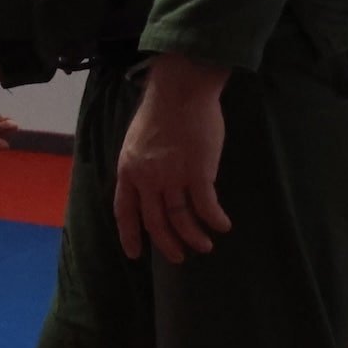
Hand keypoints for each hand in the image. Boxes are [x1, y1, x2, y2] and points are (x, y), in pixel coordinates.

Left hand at [113, 53, 232, 262]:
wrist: (180, 90)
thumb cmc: (161, 110)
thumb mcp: (137, 140)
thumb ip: (141, 164)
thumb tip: (151, 184)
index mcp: (128, 170)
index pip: (124, 211)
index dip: (129, 235)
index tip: (134, 254)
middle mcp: (147, 178)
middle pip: (155, 221)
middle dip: (167, 243)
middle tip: (178, 258)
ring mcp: (172, 176)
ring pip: (180, 219)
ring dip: (193, 237)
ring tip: (204, 246)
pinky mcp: (198, 172)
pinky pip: (205, 206)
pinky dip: (214, 219)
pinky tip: (223, 225)